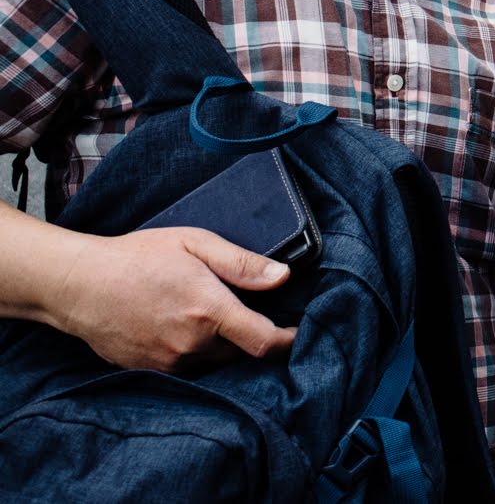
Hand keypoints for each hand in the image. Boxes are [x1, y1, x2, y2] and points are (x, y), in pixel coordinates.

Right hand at [52, 227, 296, 371]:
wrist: (79, 285)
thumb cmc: (138, 257)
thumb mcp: (195, 244)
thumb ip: (242, 264)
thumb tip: (283, 277)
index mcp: (208, 311)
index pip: (263, 341)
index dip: (287, 341)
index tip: (296, 335)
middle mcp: (191, 343)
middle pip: (240, 351)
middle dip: (248, 334)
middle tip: (237, 308)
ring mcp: (168, 361)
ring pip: (213, 361)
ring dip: (219, 344)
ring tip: (202, 312)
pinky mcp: (149, 370)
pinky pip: (186, 367)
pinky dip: (193, 351)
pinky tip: (179, 326)